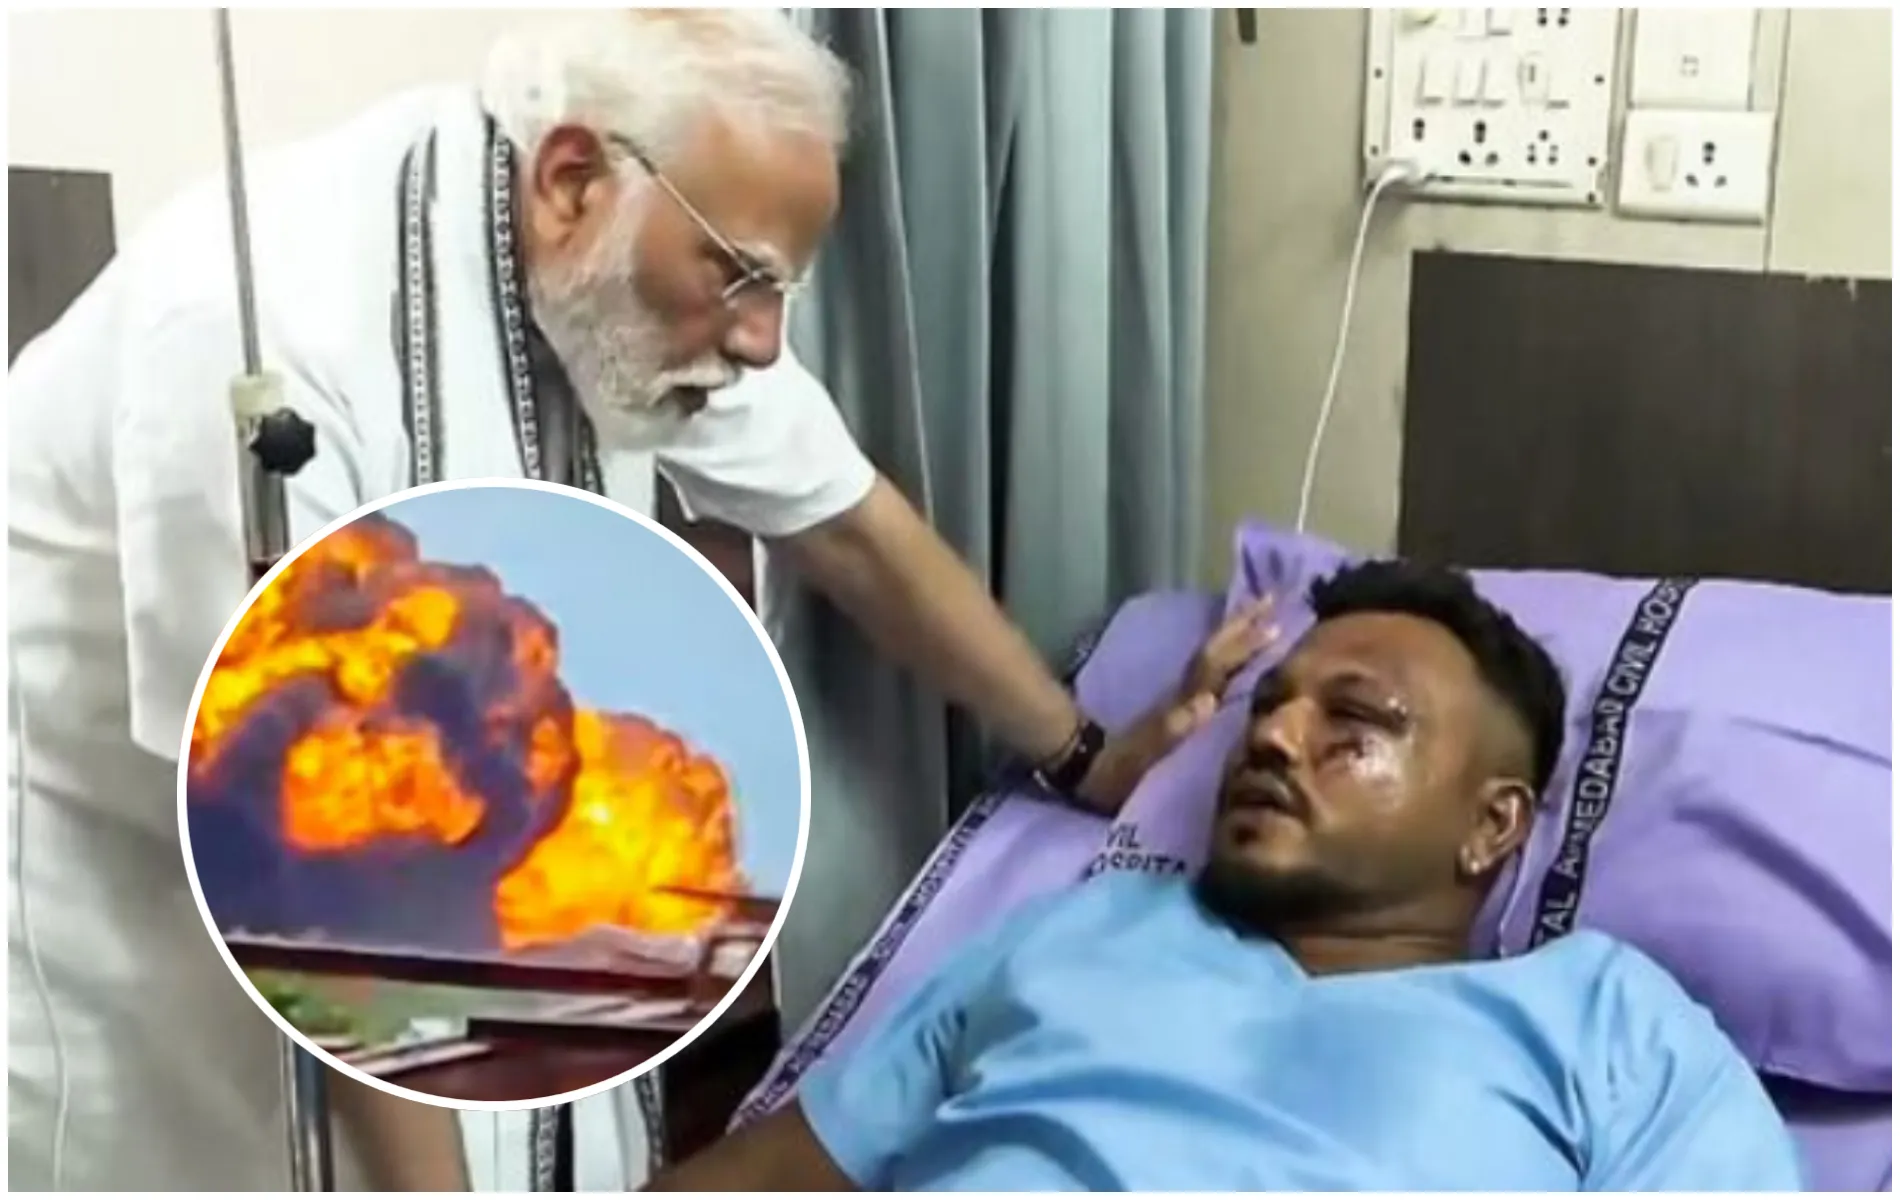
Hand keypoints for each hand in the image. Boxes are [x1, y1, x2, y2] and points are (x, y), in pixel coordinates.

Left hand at [1073, 596, 1280, 814]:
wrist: (1084, 770)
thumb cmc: (1115, 768)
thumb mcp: (1142, 754)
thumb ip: (1173, 728)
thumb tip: (1209, 700)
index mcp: (1182, 703)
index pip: (1217, 665)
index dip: (1244, 645)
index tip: (1275, 623)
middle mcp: (1183, 694)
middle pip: (1215, 652)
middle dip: (1243, 625)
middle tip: (1273, 597)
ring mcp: (1178, 699)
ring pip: (1211, 658)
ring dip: (1235, 634)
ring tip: (1261, 613)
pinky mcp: (1174, 709)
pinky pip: (1207, 672)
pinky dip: (1224, 655)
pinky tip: (1236, 653)